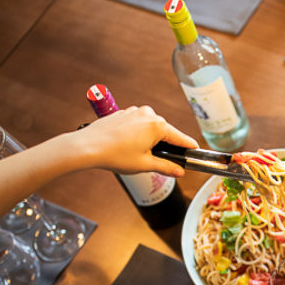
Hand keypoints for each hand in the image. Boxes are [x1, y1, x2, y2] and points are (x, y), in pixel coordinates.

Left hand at [76, 105, 197, 176]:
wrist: (87, 146)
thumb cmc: (115, 155)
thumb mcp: (144, 164)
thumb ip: (166, 167)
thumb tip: (179, 172)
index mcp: (157, 126)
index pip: (180, 138)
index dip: (189, 147)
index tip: (196, 151)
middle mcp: (148, 114)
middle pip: (165, 132)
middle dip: (166, 145)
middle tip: (163, 161)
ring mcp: (134, 112)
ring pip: (150, 127)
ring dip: (150, 139)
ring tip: (139, 155)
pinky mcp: (123, 113)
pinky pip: (137, 124)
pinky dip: (138, 134)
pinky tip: (128, 146)